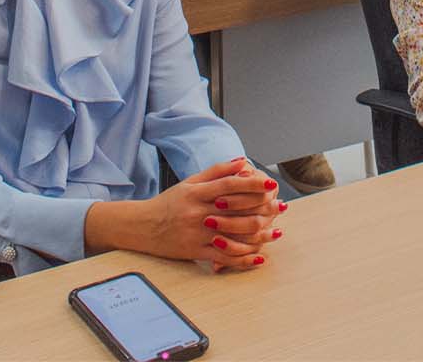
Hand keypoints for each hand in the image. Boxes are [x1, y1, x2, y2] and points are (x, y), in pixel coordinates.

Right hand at [131, 159, 283, 271]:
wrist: (142, 227)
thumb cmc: (169, 203)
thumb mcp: (190, 183)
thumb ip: (216, 172)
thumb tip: (243, 162)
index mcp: (196, 193)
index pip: (229, 186)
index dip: (252, 184)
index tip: (270, 184)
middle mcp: (197, 213)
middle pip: (235, 211)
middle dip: (261, 209)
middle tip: (280, 207)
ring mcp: (197, 234)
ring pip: (233, 236)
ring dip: (259, 235)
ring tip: (277, 232)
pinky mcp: (196, 252)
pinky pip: (224, 258)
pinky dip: (243, 259)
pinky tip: (259, 257)